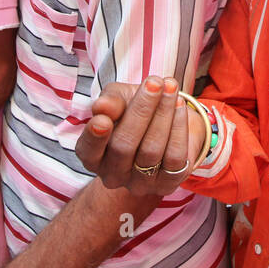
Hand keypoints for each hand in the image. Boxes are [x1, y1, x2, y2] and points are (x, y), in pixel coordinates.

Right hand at [75, 77, 204, 196]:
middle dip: (141, 110)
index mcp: (92, 156)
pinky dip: (179, 128)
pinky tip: (179, 106)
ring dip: (163, 114)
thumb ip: (110, 101)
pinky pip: (174, 158)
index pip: (89, 151)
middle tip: (155, 82)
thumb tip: (101, 107)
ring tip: (171, 87)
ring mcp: (139, 184)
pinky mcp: (166, 185)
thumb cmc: (132, 108)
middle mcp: (112, 175)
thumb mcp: (118, 98)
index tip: (103, 118)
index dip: (94, 137)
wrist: (164, 121)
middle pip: (124, 146)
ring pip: (151, 150)